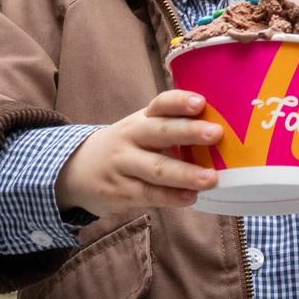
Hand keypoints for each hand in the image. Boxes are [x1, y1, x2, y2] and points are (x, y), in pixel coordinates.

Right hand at [55, 90, 221, 214]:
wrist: (77, 170)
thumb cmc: (126, 148)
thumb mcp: (142, 131)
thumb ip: (171, 130)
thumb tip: (221, 136)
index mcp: (142, 119)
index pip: (160, 104)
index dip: (180, 101)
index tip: (201, 102)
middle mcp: (131, 137)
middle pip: (160, 132)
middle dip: (188, 132)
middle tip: (216, 134)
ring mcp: (123, 164)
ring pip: (155, 168)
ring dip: (185, 173)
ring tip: (210, 178)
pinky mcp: (120, 191)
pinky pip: (148, 194)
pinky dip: (171, 197)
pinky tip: (190, 197)